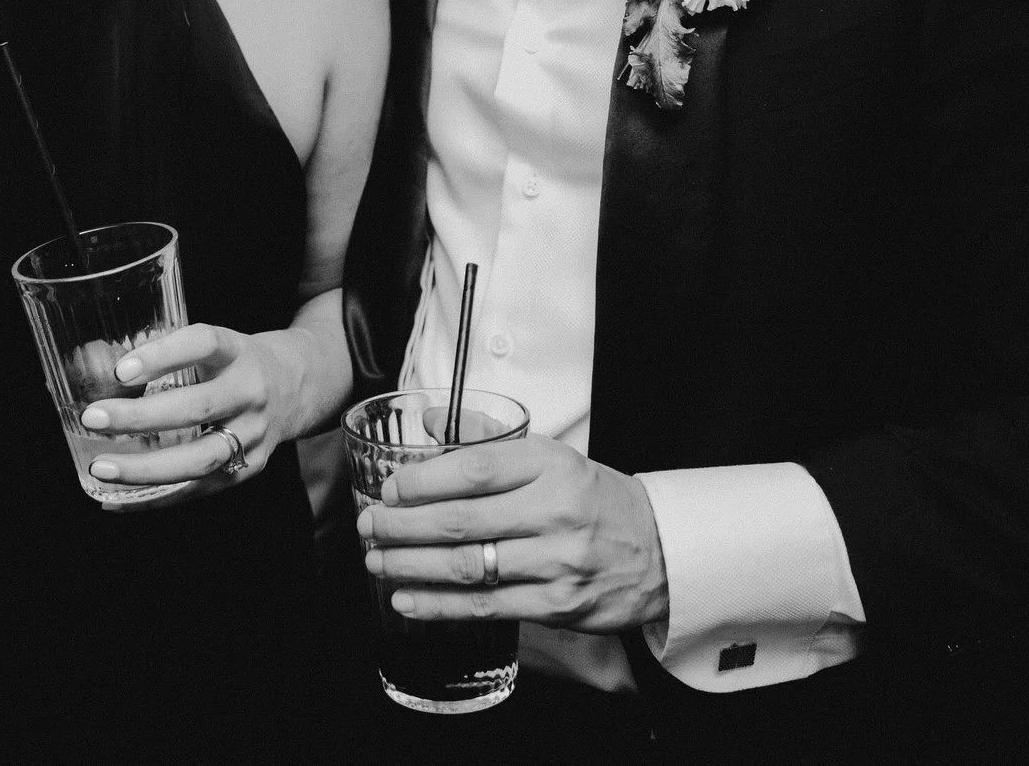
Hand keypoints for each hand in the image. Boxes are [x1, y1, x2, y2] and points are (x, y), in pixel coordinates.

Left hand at [77, 322, 312, 511]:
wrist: (298, 385)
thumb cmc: (235, 362)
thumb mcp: (214, 344)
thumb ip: (166, 354)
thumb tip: (90, 363)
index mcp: (238, 351)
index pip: (203, 344)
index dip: (163, 355)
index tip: (120, 370)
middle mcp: (251, 391)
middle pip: (197, 408)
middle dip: (140, 417)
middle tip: (93, 418)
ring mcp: (254, 434)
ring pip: (199, 458)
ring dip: (145, 468)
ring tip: (101, 467)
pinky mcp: (251, 467)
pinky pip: (200, 489)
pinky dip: (157, 498)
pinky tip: (117, 500)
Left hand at [357, 436, 669, 633]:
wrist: (659, 551)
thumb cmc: (593, 500)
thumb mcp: (551, 457)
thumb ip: (489, 440)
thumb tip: (429, 421)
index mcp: (550, 465)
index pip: (475, 469)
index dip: (423, 481)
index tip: (390, 489)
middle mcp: (555, 512)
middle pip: (461, 521)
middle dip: (403, 526)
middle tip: (368, 527)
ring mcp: (558, 562)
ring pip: (469, 566)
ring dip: (412, 567)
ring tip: (378, 561)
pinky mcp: (558, 605)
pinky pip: (487, 606)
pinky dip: (440, 606)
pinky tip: (407, 601)